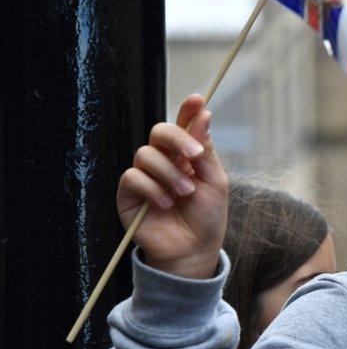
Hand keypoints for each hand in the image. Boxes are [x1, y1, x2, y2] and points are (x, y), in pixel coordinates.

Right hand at [117, 94, 228, 278]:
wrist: (193, 249)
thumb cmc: (207, 215)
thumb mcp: (214, 181)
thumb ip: (205, 150)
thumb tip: (203, 115)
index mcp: (186, 154)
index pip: (184, 125)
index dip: (188, 110)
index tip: (197, 99)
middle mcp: (164, 160)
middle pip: (159, 131)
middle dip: (178, 139)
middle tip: (195, 157)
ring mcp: (145, 175)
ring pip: (146, 154)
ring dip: (169, 173)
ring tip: (184, 193)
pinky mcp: (129, 194)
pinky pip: (133, 177)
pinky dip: (152, 189)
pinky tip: (165, 204)